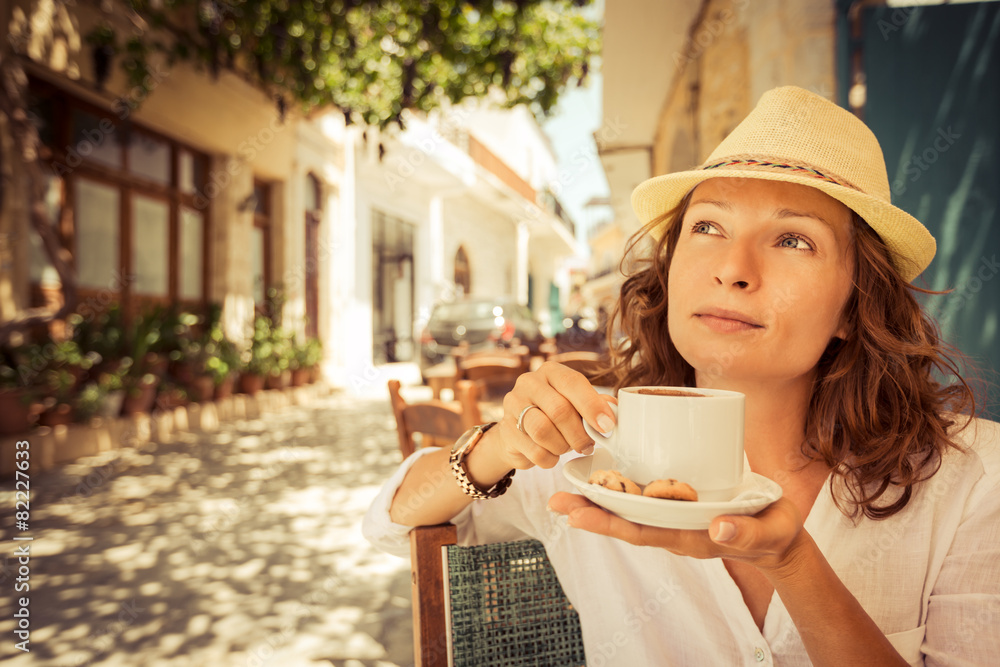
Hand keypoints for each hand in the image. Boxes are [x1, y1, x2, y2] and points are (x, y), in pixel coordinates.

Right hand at [487, 361, 617, 470]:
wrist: (520, 432)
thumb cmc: (555, 414)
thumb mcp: (576, 404)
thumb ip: (596, 404)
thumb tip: (614, 412)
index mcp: (551, 371)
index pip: (572, 383)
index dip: (592, 406)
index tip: (607, 426)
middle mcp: (529, 383)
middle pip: (559, 410)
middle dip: (579, 433)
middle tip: (588, 445)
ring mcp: (514, 405)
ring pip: (543, 431)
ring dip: (562, 446)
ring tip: (568, 447)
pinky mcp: (506, 430)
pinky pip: (534, 451)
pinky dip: (550, 459)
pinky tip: (552, 455)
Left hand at [546, 492, 806, 573]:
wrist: (778, 535)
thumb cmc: (773, 532)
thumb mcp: (768, 532)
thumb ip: (746, 532)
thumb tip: (718, 528)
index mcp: (690, 537)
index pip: (642, 532)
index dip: (609, 523)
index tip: (579, 515)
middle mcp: (675, 528)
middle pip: (625, 523)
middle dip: (590, 512)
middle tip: (554, 502)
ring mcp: (675, 518)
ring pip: (630, 512)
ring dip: (597, 502)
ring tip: (564, 492)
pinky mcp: (680, 504)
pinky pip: (644, 499)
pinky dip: (621, 489)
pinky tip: (599, 476)